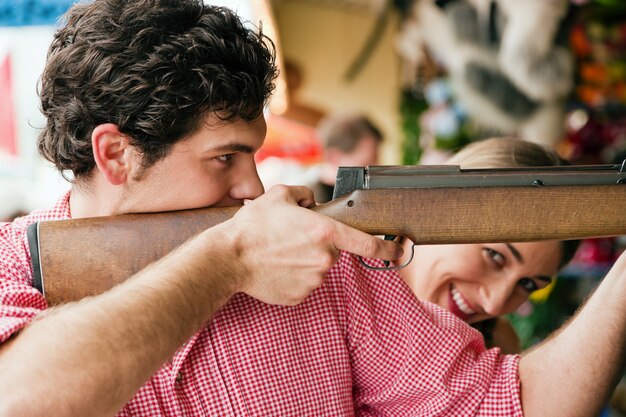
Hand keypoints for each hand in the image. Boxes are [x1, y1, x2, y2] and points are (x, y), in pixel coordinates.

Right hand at [227, 185, 402, 304]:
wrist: (229, 258)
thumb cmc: (254, 225)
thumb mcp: (280, 195)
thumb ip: (305, 193)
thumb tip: (312, 203)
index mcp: (325, 232)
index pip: (367, 243)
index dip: (388, 247)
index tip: (401, 248)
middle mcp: (324, 259)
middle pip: (333, 251)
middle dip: (318, 243)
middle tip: (291, 238)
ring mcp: (312, 281)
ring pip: (317, 268)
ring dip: (304, 260)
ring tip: (278, 252)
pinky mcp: (299, 296)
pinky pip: (304, 284)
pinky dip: (293, 276)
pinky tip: (275, 268)